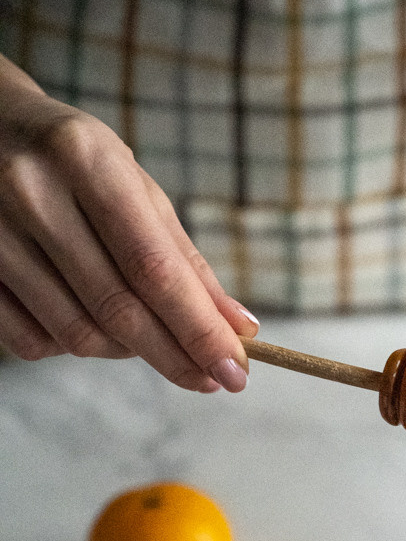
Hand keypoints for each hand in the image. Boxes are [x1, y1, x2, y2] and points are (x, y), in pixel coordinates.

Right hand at [0, 57, 256, 391]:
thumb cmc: (76, 162)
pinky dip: (74, 349)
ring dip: (127, 353)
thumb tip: (240, 328)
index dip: (199, 330)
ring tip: (149, 339)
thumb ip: (185, 259)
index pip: (154, 269)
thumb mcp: (134, 186)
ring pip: (75, 335)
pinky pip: (32, 342)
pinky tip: (92, 325)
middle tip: (212, 380)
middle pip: (116, 309)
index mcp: (85, 160)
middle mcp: (31, 192)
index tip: (234, 371)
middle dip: (175, 356)